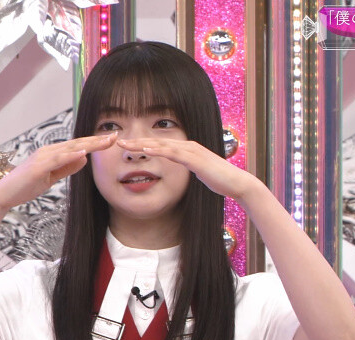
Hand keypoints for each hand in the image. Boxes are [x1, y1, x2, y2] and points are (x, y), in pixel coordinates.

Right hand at [0, 133, 117, 211]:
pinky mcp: (37, 167)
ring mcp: (42, 158)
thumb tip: (85, 158)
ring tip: (105, 141)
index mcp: (52, 153)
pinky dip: (70, 155)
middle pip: (77, 144)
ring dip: (89, 144)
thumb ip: (67, 168)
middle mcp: (48, 151)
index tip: (112, 140)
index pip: (78, 146)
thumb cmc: (25, 186)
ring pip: (70, 148)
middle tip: (116, 136)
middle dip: (97, 140)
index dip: (95, 142)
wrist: (3, 194)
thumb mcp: (51, 177)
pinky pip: (57, 159)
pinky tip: (84, 152)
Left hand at [117, 138, 258, 200]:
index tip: (126, 146)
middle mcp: (188, 146)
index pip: (160, 145)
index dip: (142, 144)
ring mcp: (192, 151)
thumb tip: (182, 170)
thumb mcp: (199, 173)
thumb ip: (189, 169)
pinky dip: (158, 151)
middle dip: (136, 141)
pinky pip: (173, 154)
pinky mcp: (195, 160)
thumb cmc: (220, 180)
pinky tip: (146, 150)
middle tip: (117, 141)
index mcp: (187, 149)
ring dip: (142, 144)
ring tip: (125, 145)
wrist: (237, 183)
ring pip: (162, 145)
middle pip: (157, 141)